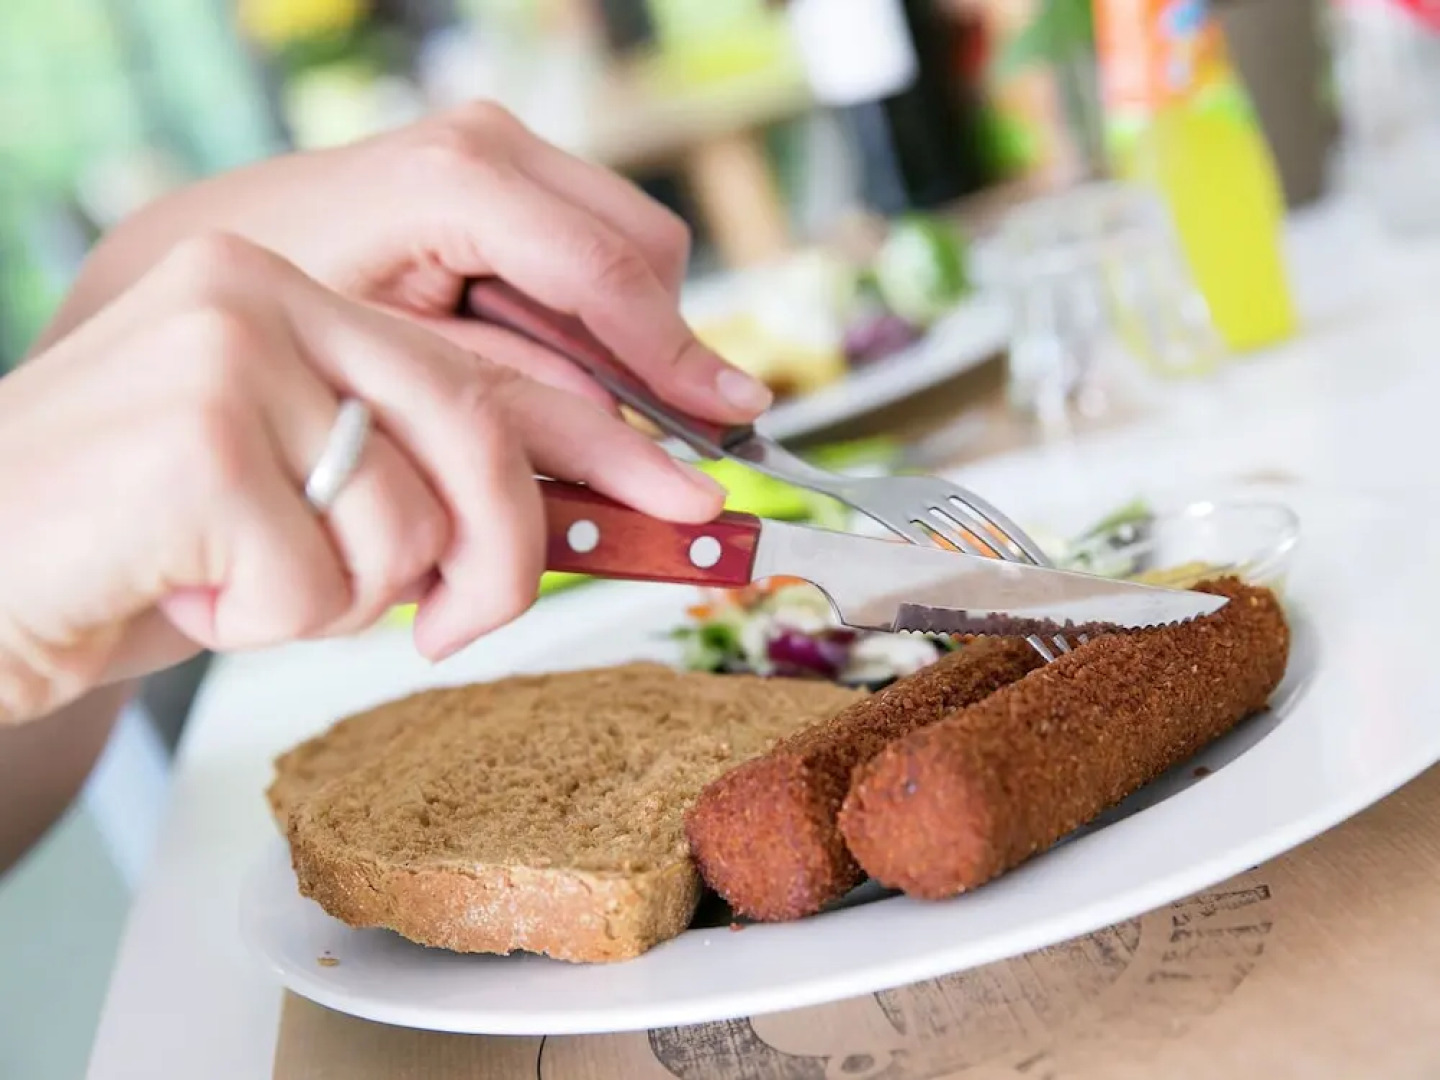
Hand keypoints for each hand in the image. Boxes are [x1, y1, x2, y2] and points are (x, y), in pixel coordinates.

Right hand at [0, 233, 724, 723]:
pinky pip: (318, 581)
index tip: (691, 503)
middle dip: (501, 559)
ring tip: (234, 579)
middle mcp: (266, 292)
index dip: (607, 444)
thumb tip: (586, 514)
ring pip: (403, 525)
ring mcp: (227, 352)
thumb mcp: (304, 501)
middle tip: (457, 628)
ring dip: (334, 599)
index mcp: (300, 291)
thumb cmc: (144, 548)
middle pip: (480, 432)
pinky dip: (263, 623)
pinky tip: (179, 592)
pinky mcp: (193, 437)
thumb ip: (422, 480)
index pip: (489, 368)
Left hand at [60, 103, 771, 421]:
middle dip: (657, 348)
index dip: (678, 357)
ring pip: (628, 250)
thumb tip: (634, 439)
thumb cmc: (279, 326)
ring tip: (577, 411)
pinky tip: (547, 368)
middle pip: (642, 250)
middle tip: (647, 438)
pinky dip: (591, 318)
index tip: (732, 419)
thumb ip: (521, 399)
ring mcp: (496, 152)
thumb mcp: (401, 377)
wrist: (199, 272)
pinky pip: (589, 249)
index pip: (610, 273)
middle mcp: (489, 145)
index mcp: (457, 180)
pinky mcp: (498, 178)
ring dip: (626, 338)